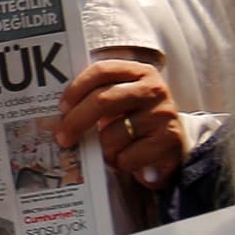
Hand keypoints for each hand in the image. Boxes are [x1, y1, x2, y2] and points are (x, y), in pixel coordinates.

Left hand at [58, 56, 187, 188]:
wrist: (174, 147)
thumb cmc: (139, 123)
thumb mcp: (123, 103)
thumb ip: (99, 100)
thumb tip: (60, 118)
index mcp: (139, 72)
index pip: (102, 70)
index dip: (77, 88)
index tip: (62, 107)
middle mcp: (153, 89)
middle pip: (102, 100)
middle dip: (76, 121)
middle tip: (63, 137)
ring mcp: (162, 114)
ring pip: (112, 135)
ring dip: (104, 150)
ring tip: (112, 151)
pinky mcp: (168, 140)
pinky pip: (126, 156)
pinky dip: (120, 163)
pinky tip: (128, 161)